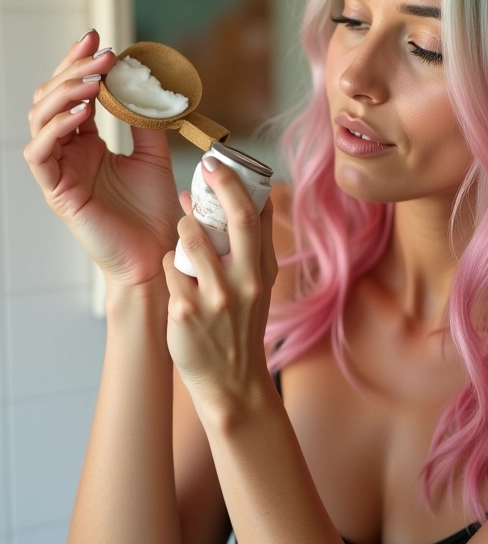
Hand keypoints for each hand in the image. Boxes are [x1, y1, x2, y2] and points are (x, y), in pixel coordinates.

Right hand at [24, 30, 180, 288]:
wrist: (156, 252)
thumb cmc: (154, 210)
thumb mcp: (155, 155)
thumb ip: (147, 122)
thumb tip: (149, 86)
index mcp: (87, 142)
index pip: (74, 93)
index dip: (80, 63)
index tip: (99, 37)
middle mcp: (68, 152)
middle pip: (52, 98)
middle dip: (73, 70)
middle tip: (101, 53)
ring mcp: (59, 170)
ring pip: (40, 119)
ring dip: (65, 93)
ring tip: (94, 78)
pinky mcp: (56, 191)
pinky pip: (41, 153)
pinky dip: (56, 128)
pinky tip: (80, 113)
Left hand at [162, 158, 277, 415]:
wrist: (231, 380)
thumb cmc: (241, 326)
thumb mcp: (259, 286)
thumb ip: (255, 246)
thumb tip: (247, 199)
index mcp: (263, 270)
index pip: (257, 217)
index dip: (239, 185)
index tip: (222, 163)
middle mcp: (245, 281)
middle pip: (237, 220)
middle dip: (221, 186)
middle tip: (206, 165)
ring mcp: (216, 297)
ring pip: (191, 239)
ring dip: (183, 226)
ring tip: (184, 227)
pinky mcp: (185, 311)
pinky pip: (169, 268)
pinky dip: (169, 263)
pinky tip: (175, 273)